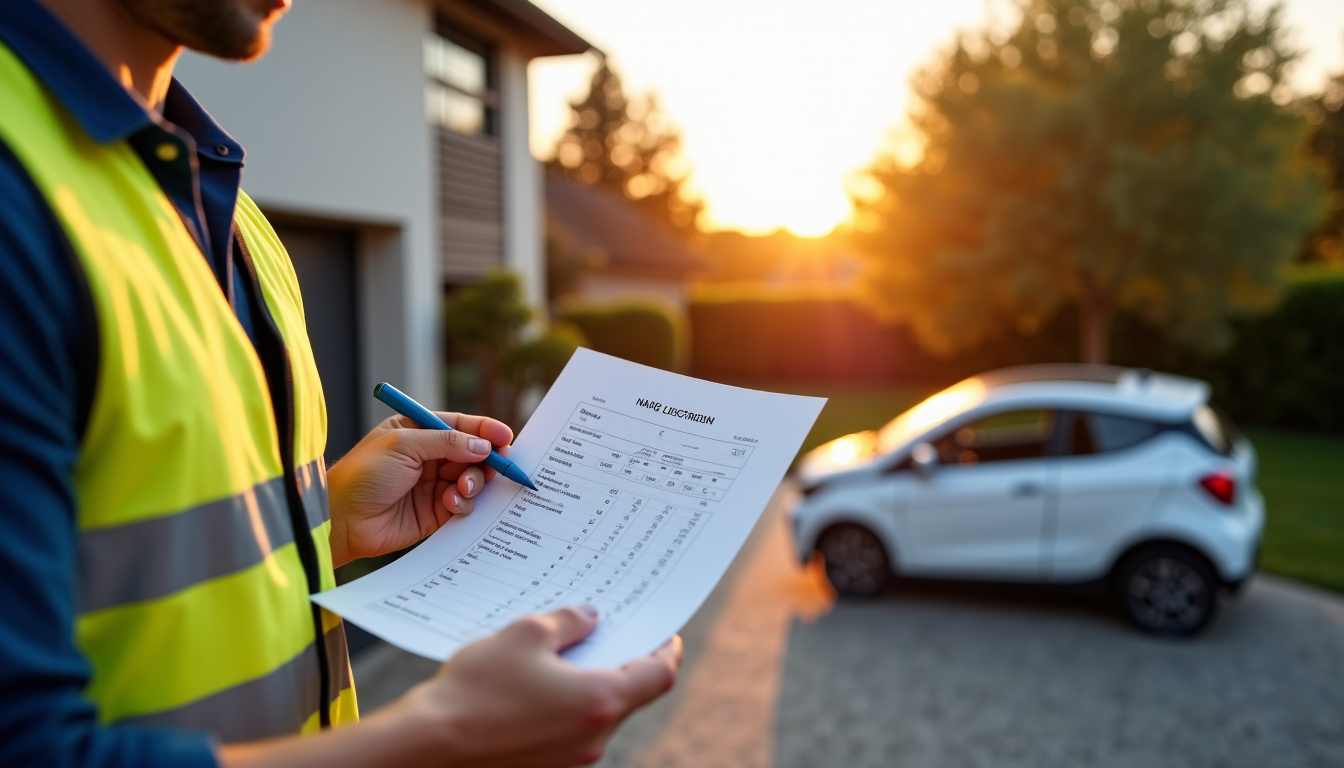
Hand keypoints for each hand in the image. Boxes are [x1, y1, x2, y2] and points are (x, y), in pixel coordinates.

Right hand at [218, 607, 680, 767]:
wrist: (428, 747)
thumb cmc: (475, 689)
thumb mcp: (525, 634)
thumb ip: (569, 621)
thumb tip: (591, 617)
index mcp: (600, 702)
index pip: (659, 675)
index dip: (667, 649)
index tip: (665, 632)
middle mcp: (594, 739)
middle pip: (629, 696)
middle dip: (621, 662)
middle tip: (606, 632)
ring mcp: (571, 761)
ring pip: (596, 715)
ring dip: (588, 685)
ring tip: (561, 654)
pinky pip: (569, 733)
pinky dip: (564, 708)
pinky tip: (536, 686)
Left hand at [326, 412, 513, 566]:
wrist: (342, 519)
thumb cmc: (364, 475)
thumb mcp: (405, 445)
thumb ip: (447, 442)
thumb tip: (483, 446)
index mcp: (417, 431)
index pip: (459, 426)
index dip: (484, 431)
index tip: (506, 437)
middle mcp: (427, 457)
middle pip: (472, 453)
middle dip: (486, 459)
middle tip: (496, 465)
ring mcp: (431, 485)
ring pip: (471, 479)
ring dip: (474, 481)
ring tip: (462, 487)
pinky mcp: (434, 512)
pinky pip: (463, 503)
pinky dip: (464, 502)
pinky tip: (451, 502)